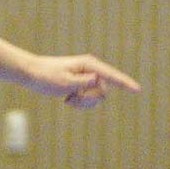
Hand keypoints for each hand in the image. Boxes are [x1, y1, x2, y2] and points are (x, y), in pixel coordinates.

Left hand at [25, 54, 141, 107]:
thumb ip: (83, 83)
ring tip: (67, 99)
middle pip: (102, 92)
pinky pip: (89, 99)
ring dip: (83, 103)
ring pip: (96, 97)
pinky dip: (79, 103)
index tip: (138, 90)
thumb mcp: (64, 82)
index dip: (125, 83)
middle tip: (70, 99)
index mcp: (89, 65)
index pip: (111, 76)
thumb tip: (98, 80)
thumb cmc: (46, 77)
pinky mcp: (82, 84)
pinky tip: (67, 99)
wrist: (31, 73)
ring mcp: (87, 77)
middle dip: (89, 100)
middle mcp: (91, 70)